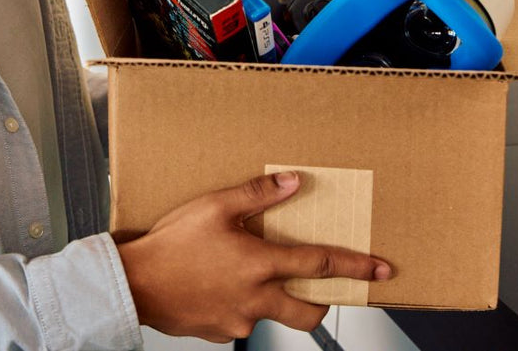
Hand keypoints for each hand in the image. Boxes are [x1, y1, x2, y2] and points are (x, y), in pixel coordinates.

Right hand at [115, 171, 391, 340]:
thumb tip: (293, 183)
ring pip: (272, 317)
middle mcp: (256, 299)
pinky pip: (241, 321)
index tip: (382, 269)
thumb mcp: (214, 207)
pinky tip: (218, 287)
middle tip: (322, 291)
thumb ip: (257, 195)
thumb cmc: (170, 246)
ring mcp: (239, 322)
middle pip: (308, 313)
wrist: (134, 286)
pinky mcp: (220, 334)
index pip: (320, 266)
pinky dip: (239, 305)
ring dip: (273, 300)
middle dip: (323, 304)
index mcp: (259, 265)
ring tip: (247, 278)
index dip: (356, 266)